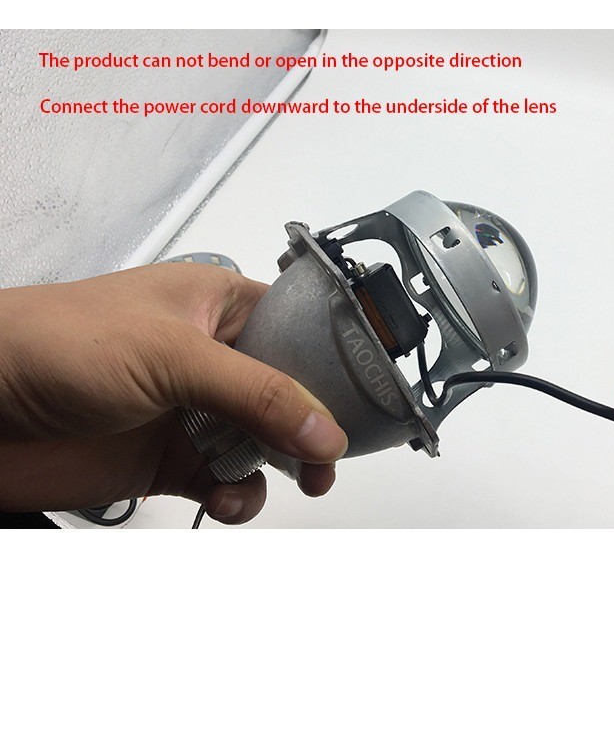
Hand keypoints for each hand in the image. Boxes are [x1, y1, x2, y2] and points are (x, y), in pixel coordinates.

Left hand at [0, 264, 347, 523]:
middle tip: (331, 453)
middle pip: (290, 392)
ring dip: (284, 464)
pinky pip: (228, 482)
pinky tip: (231, 499)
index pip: (300, 330)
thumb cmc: (58, 342)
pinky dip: (240, 497)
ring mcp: (192, 410)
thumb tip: (326, 428)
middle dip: (315, 424)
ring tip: (298, 479)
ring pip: (264, 442)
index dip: (334, 363)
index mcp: (219, 306)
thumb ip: (256, 394)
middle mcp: (212, 357)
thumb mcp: (173, 356)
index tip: (364, 398)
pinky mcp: (170, 458)